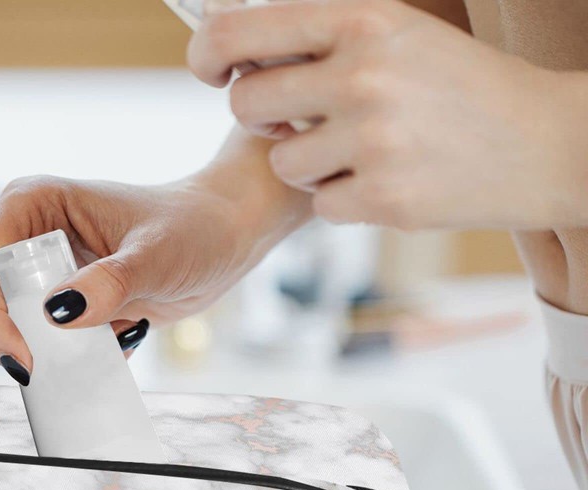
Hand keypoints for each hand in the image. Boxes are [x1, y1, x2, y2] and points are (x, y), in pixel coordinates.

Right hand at [0, 175, 266, 381]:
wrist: (225, 237)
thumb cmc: (195, 227)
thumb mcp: (156, 255)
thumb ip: (110, 284)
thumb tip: (58, 314)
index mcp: (35, 205)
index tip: (24, 360)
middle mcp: (31, 236)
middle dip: (14, 340)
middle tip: (57, 367)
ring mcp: (48, 272)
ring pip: (14, 327)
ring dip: (49, 352)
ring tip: (106, 342)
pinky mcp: (70, 302)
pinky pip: (52, 341)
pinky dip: (76, 356)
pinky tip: (121, 339)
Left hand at [188, 0, 579, 229]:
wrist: (544, 142)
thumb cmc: (458, 89)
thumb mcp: (397, 36)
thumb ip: (322, 42)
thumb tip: (239, 60)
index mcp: (362, 19)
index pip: (243, 31)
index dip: (208, 52)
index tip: (208, 69)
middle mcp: (362, 72)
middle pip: (247, 104)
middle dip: (263, 120)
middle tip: (298, 124)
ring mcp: (373, 138)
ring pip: (284, 165)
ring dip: (311, 167)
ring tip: (365, 154)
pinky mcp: (383, 197)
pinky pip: (321, 207)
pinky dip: (345, 201)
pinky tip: (389, 183)